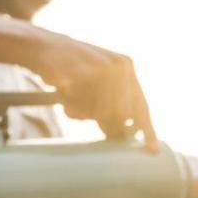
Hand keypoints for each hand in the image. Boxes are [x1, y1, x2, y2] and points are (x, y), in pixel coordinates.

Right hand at [32, 31, 157, 149]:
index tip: (153, 150)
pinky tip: (64, 92)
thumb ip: (116, 104)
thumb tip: (127, 134)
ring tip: (72, 97)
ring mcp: (98, 68)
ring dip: (83, 112)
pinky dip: (70, 108)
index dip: (147, 129)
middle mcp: (117, 66)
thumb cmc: (73, 70)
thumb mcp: (101, 83)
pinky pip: (78, 108)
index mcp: (126, 67)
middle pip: (120, 115)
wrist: (44, 46)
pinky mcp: (78, 74)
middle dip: (103, 120)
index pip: (140, 105)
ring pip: (99, 113)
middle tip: (84, 110)